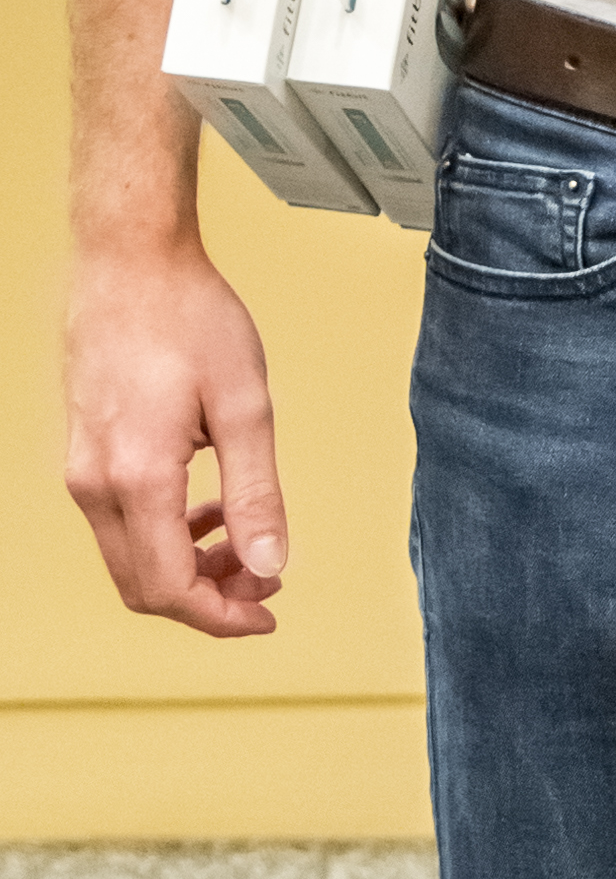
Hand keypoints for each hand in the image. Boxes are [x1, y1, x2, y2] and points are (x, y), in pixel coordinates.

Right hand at [67, 229, 290, 638]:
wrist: (129, 262)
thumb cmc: (188, 318)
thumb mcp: (245, 406)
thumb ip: (256, 494)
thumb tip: (270, 564)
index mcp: (137, 478)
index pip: (170, 588)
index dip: (223, 616)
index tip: (269, 612)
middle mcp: (95, 484)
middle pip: (144, 587)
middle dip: (209, 598)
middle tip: (266, 577)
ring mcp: (82, 470)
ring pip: (131, 559)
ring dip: (190, 567)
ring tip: (245, 540)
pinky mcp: (84, 455)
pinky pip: (121, 524)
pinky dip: (168, 534)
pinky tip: (209, 509)